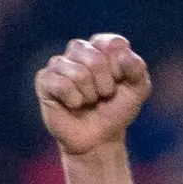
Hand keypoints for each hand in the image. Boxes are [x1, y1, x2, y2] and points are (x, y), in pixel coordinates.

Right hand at [34, 34, 151, 157]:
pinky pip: (62, 84)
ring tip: (88, 101)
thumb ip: (137, 68)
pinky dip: (74, 100)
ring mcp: (59, 63)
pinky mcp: (44, 79)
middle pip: (97, 59)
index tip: (119, 82)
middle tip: (102, 96)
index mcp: (102, 45)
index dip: (120, 69)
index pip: (114, 44)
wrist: (99, 138)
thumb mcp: (138, 89)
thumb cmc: (117, 110)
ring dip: (89, 95)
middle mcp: (79, 49)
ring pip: (79, 73)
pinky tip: (73, 104)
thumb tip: (124, 54)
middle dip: (105, 86)